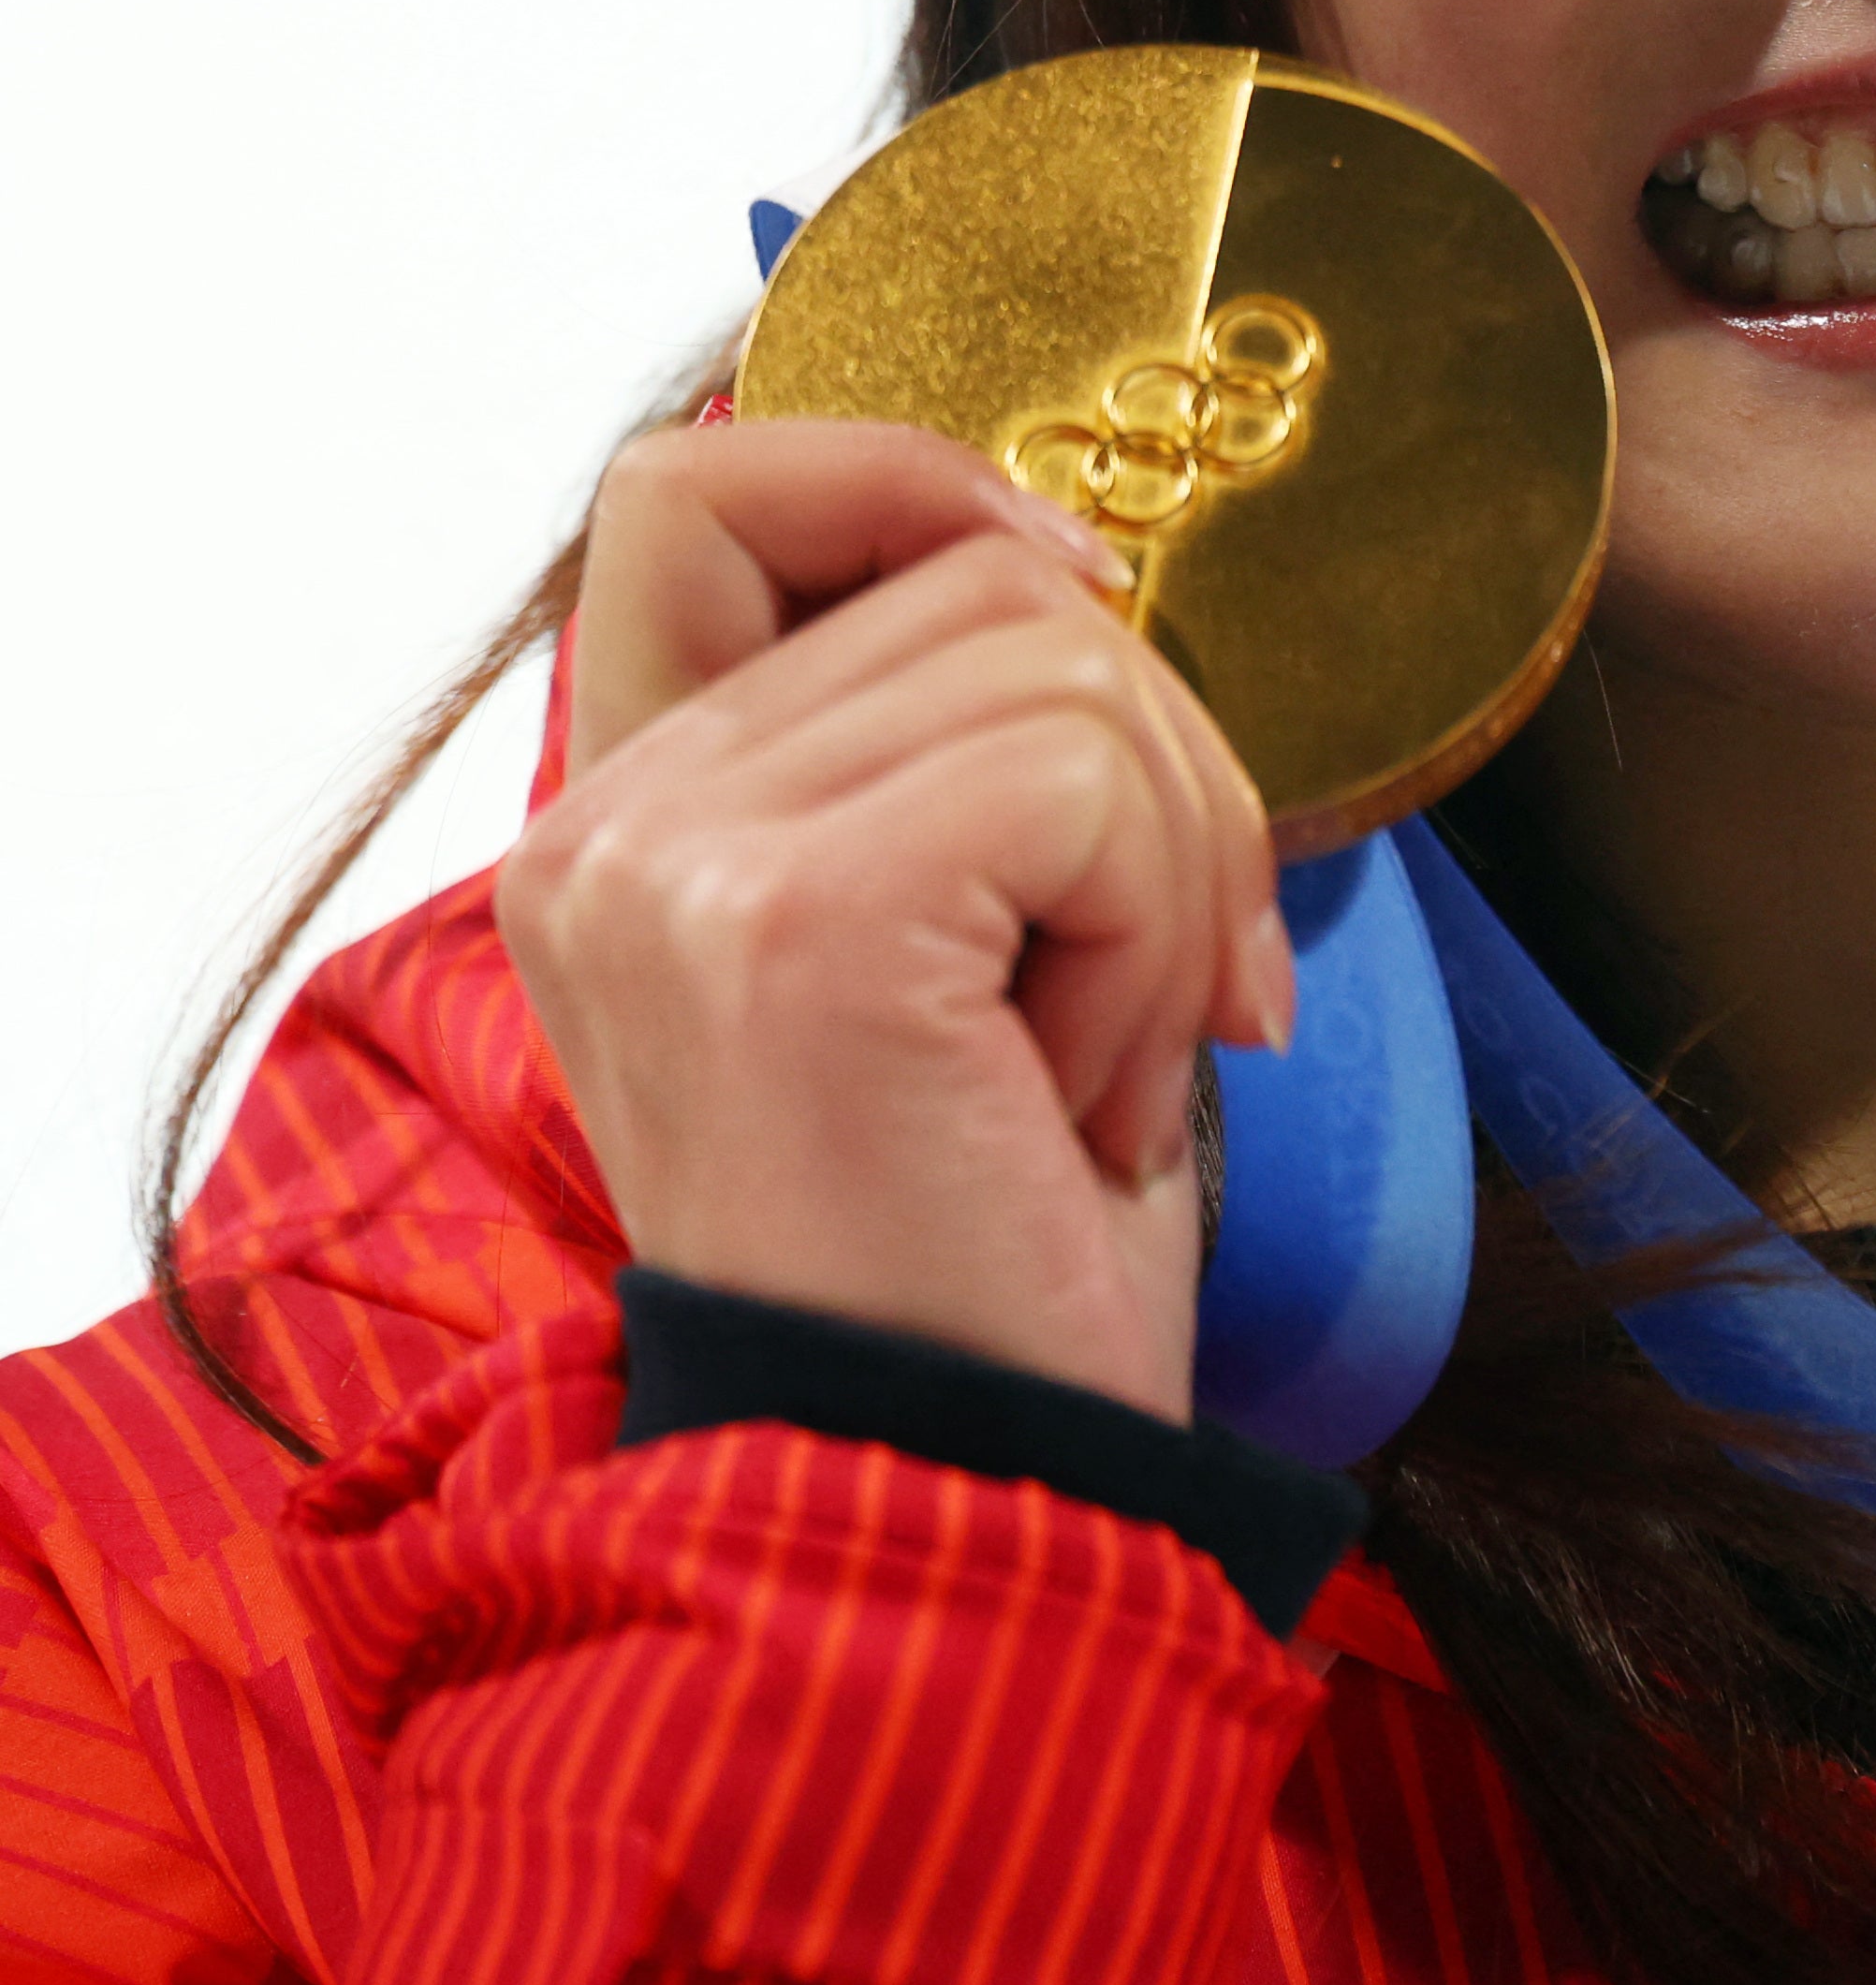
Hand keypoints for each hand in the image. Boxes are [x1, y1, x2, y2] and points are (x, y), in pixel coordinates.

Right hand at [500, 419, 1295, 1421]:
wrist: (957, 1501)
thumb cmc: (991, 1250)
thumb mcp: (957, 947)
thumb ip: (946, 748)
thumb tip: (1078, 567)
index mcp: (620, 823)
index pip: (699, 487)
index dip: (912, 484)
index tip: (1073, 600)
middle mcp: (600, 827)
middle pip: (978, 578)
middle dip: (1156, 765)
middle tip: (1151, 992)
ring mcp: (679, 867)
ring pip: (1064, 663)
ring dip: (1167, 872)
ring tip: (1091, 1069)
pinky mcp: (795, 923)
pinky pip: (1088, 782)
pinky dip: (1159, 931)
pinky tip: (1084, 1098)